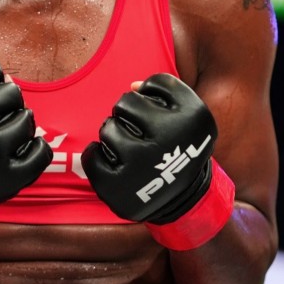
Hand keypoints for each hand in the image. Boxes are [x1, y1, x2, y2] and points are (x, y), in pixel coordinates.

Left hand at [83, 73, 218, 223]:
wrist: (185, 198)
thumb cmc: (181, 146)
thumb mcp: (191, 112)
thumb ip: (166, 90)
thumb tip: (133, 86)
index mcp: (190, 118)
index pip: (151, 85)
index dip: (149, 97)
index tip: (156, 114)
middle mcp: (167, 141)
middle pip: (125, 104)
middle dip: (128, 114)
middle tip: (139, 132)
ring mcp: (141, 165)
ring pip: (108, 128)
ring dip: (114, 134)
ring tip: (129, 147)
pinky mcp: (120, 187)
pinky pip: (91, 157)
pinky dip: (96, 154)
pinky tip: (110, 158)